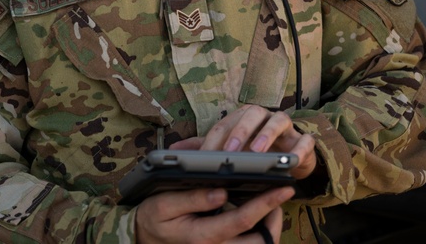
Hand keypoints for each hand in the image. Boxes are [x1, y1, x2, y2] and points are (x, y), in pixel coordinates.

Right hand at [135, 185, 292, 243]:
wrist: (141, 240)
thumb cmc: (152, 220)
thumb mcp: (163, 204)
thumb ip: (192, 199)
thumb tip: (221, 192)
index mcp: (203, 236)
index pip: (243, 220)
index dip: (266, 203)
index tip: (284, 187)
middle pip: (260, 241)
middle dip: (275, 219)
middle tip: (279, 195)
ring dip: (269, 226)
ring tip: (269, 203)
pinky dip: (256, 231)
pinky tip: (254, 212)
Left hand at [170, 105, 316, 179]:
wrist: (290, 160)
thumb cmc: (255, 151)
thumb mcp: (229, 150)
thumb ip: (204, 148)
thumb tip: (174, 148)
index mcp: (243, 118)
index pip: (225, 125)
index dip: (214, 141)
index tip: (204, 160)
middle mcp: (264, 117)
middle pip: (251, 115)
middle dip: (239, 131)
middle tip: (230, 150)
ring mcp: (286, 128)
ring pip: (278, 120)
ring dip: (267, 134)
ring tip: (257, 152)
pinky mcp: (304, 141)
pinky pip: (305, 141)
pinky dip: (299, 149)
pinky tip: (291, 161)